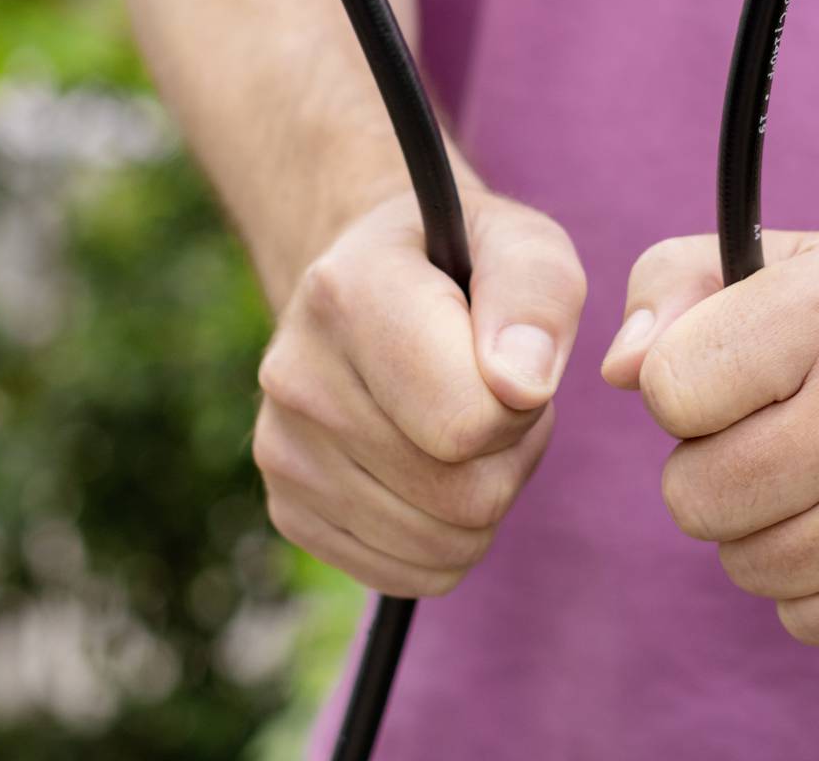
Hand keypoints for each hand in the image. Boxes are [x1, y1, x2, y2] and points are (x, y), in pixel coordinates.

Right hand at [253, 187, 585, 597]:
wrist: (369, 285)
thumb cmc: (464, 266)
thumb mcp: (521, 244)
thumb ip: (536, 296)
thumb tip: (521, 386)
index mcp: (348, 294)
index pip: (469, 420)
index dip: (522, 404)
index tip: (509, 361)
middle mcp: (296, 376)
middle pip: (463, 495)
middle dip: (508, 454)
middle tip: (492, 394)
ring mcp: (282, 449)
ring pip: (442, 545)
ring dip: (483, 495)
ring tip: (460, 423)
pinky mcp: (288, 508)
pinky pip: (411, 574)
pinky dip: (445, 536)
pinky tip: (428, 466)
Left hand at [599, 226, 818, 648]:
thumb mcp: (798, 260)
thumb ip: (678, 285)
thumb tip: (618, 371)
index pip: (668, 389)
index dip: (687, 391)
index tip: (740, 379)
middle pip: (695, 495)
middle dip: (713, 471)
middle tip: (776, 439)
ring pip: (747, 568)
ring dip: (762, 533)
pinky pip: (808, 621)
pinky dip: (816, 587)